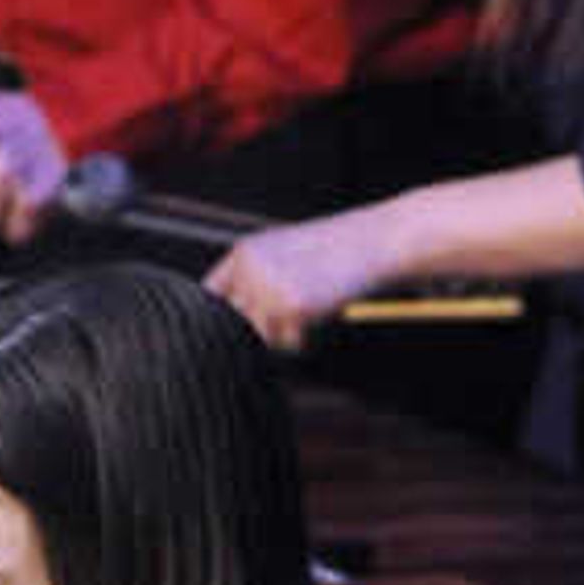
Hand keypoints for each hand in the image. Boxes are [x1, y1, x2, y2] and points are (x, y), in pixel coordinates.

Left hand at [205, 209, 398, 349]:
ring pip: (261, 339)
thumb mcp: (283, 255)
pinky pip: (289, 344)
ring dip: (284, 336)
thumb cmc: (332, 252)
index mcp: (244, 254)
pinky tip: (323, 313)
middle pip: (232, 326)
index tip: (230, 334)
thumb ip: (252, 283)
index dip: (217, 321)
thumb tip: (226, 331)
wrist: (374, 240)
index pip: (209, 298)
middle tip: (286, 323)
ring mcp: (270, 289)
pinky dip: (306, 339)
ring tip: (310, 310)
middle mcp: (250, 270)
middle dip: (255, 331)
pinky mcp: (294, 307)